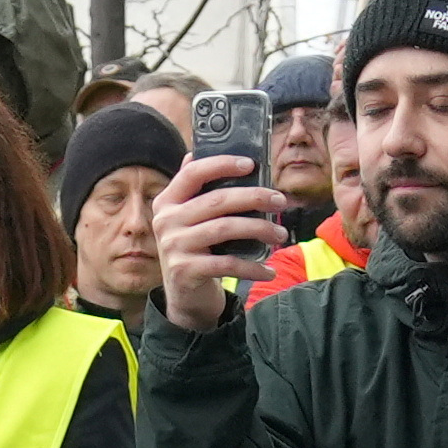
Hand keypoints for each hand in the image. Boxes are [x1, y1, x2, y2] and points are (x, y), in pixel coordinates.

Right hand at [152, 150, 279, 326]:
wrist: (184, 295)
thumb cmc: (196, 249)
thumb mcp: (190, 218)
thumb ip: (196, 190)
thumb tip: (197, 151)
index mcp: (168, 201)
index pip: (193, 173)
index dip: (222, 165)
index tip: (251, 163)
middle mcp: (166, 221)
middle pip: (217, 201)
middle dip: (254, 197)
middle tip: (280, 201)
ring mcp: (174, 246)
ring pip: (225, 229)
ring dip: (259, 230)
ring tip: (280, 234)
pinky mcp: (186, 270)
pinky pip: (227, 264)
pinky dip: (253, 267)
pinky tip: (269, 269)